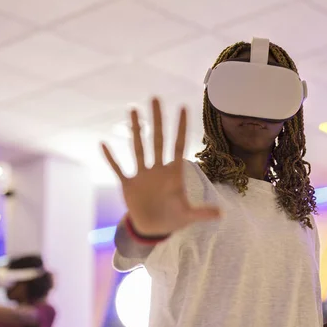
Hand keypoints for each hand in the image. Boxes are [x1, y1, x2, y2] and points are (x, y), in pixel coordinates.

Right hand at [101, 98, 219, 235]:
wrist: (153, 229)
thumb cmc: (173, 218)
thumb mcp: (188, 216)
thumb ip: (202, 213)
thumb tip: (222, 214)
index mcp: (173, 174)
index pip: (179, 146)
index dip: (181, 128)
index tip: (183, 107)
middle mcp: (158, 169)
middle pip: (157, 139)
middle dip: (157, 119)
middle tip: (155, 97)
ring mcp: (142, 175)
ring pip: (138, 147)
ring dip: (135, 129)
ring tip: (133, 109)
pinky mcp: (128, 184)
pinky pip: (118, 168)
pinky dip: (111, 158)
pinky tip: (104, 144)